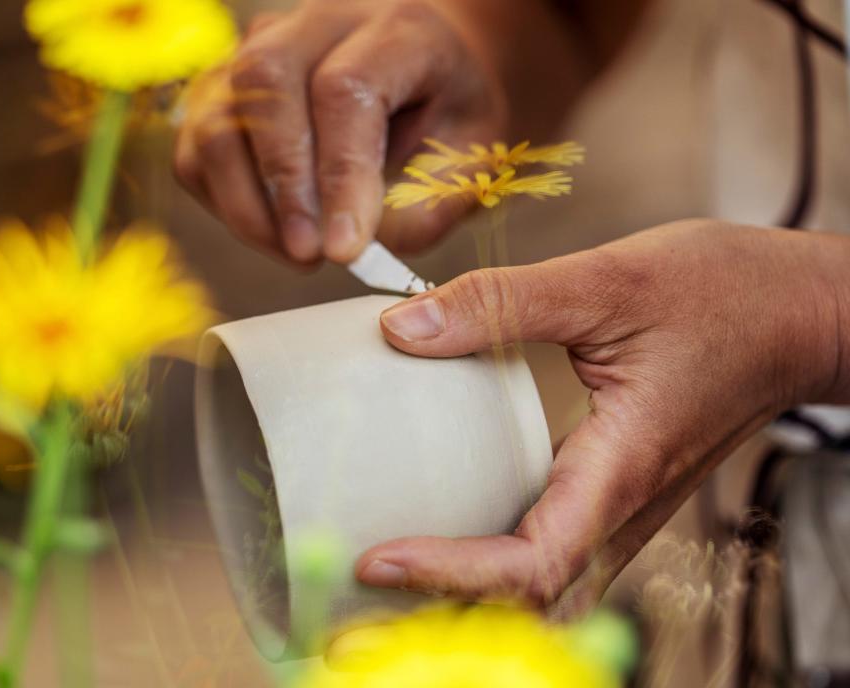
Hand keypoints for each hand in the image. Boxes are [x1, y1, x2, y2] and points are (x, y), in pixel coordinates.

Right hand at [174, 0, 589, 263]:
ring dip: (247, 205)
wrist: (427, 71)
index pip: (346, 89)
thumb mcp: (469, 157)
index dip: (341, 176)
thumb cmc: (449, 115)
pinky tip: (271, 230)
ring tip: (296, 251)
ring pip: (217, 119)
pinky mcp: (222, 88)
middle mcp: (316, 22)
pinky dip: (224, 202)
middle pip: (265, 85)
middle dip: (284, 188)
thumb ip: (421, 204)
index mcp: (395, 27)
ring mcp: (258, 50)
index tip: (346, 251)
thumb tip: (349, 250)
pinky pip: (197, 149)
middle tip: (312, 256)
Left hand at [355, 221, 849, 612]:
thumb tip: (404, 328)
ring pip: (542, 584)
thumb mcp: (606, 280)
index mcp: (621, 468)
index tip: (379, 560)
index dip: (451, 575)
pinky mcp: (619, 489)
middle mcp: (622, 506)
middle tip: (363, 582)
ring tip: (393, 570)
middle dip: (445, 604)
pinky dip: (496, 556)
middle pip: (529, 598)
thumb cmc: (728, 295)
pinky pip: (554, 546)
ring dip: (468, 590)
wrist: (798, 311)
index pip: (533, 563)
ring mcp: (623, 506)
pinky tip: (452, 522)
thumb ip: (501, 304)